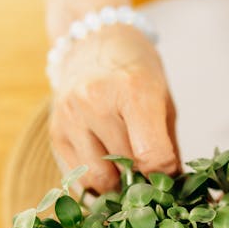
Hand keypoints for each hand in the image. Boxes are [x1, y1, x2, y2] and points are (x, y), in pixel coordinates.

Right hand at [50, 23, 179, 192]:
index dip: (164, 175)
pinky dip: (97, 177)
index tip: (168, 173)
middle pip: (126, 169)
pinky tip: (106, 160)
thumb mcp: (163, 99)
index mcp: (133, 90)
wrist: (92, 40)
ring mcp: (71, 118)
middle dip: (143, 178)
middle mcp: (96, 102)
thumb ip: (169, 145)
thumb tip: (173, 187)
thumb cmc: (136, 70)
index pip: (151, 156)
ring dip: (117, 182)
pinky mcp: (55, 132)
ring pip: (99, 180)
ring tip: (126, 168)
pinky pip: (79, 176)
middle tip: (149, 170)